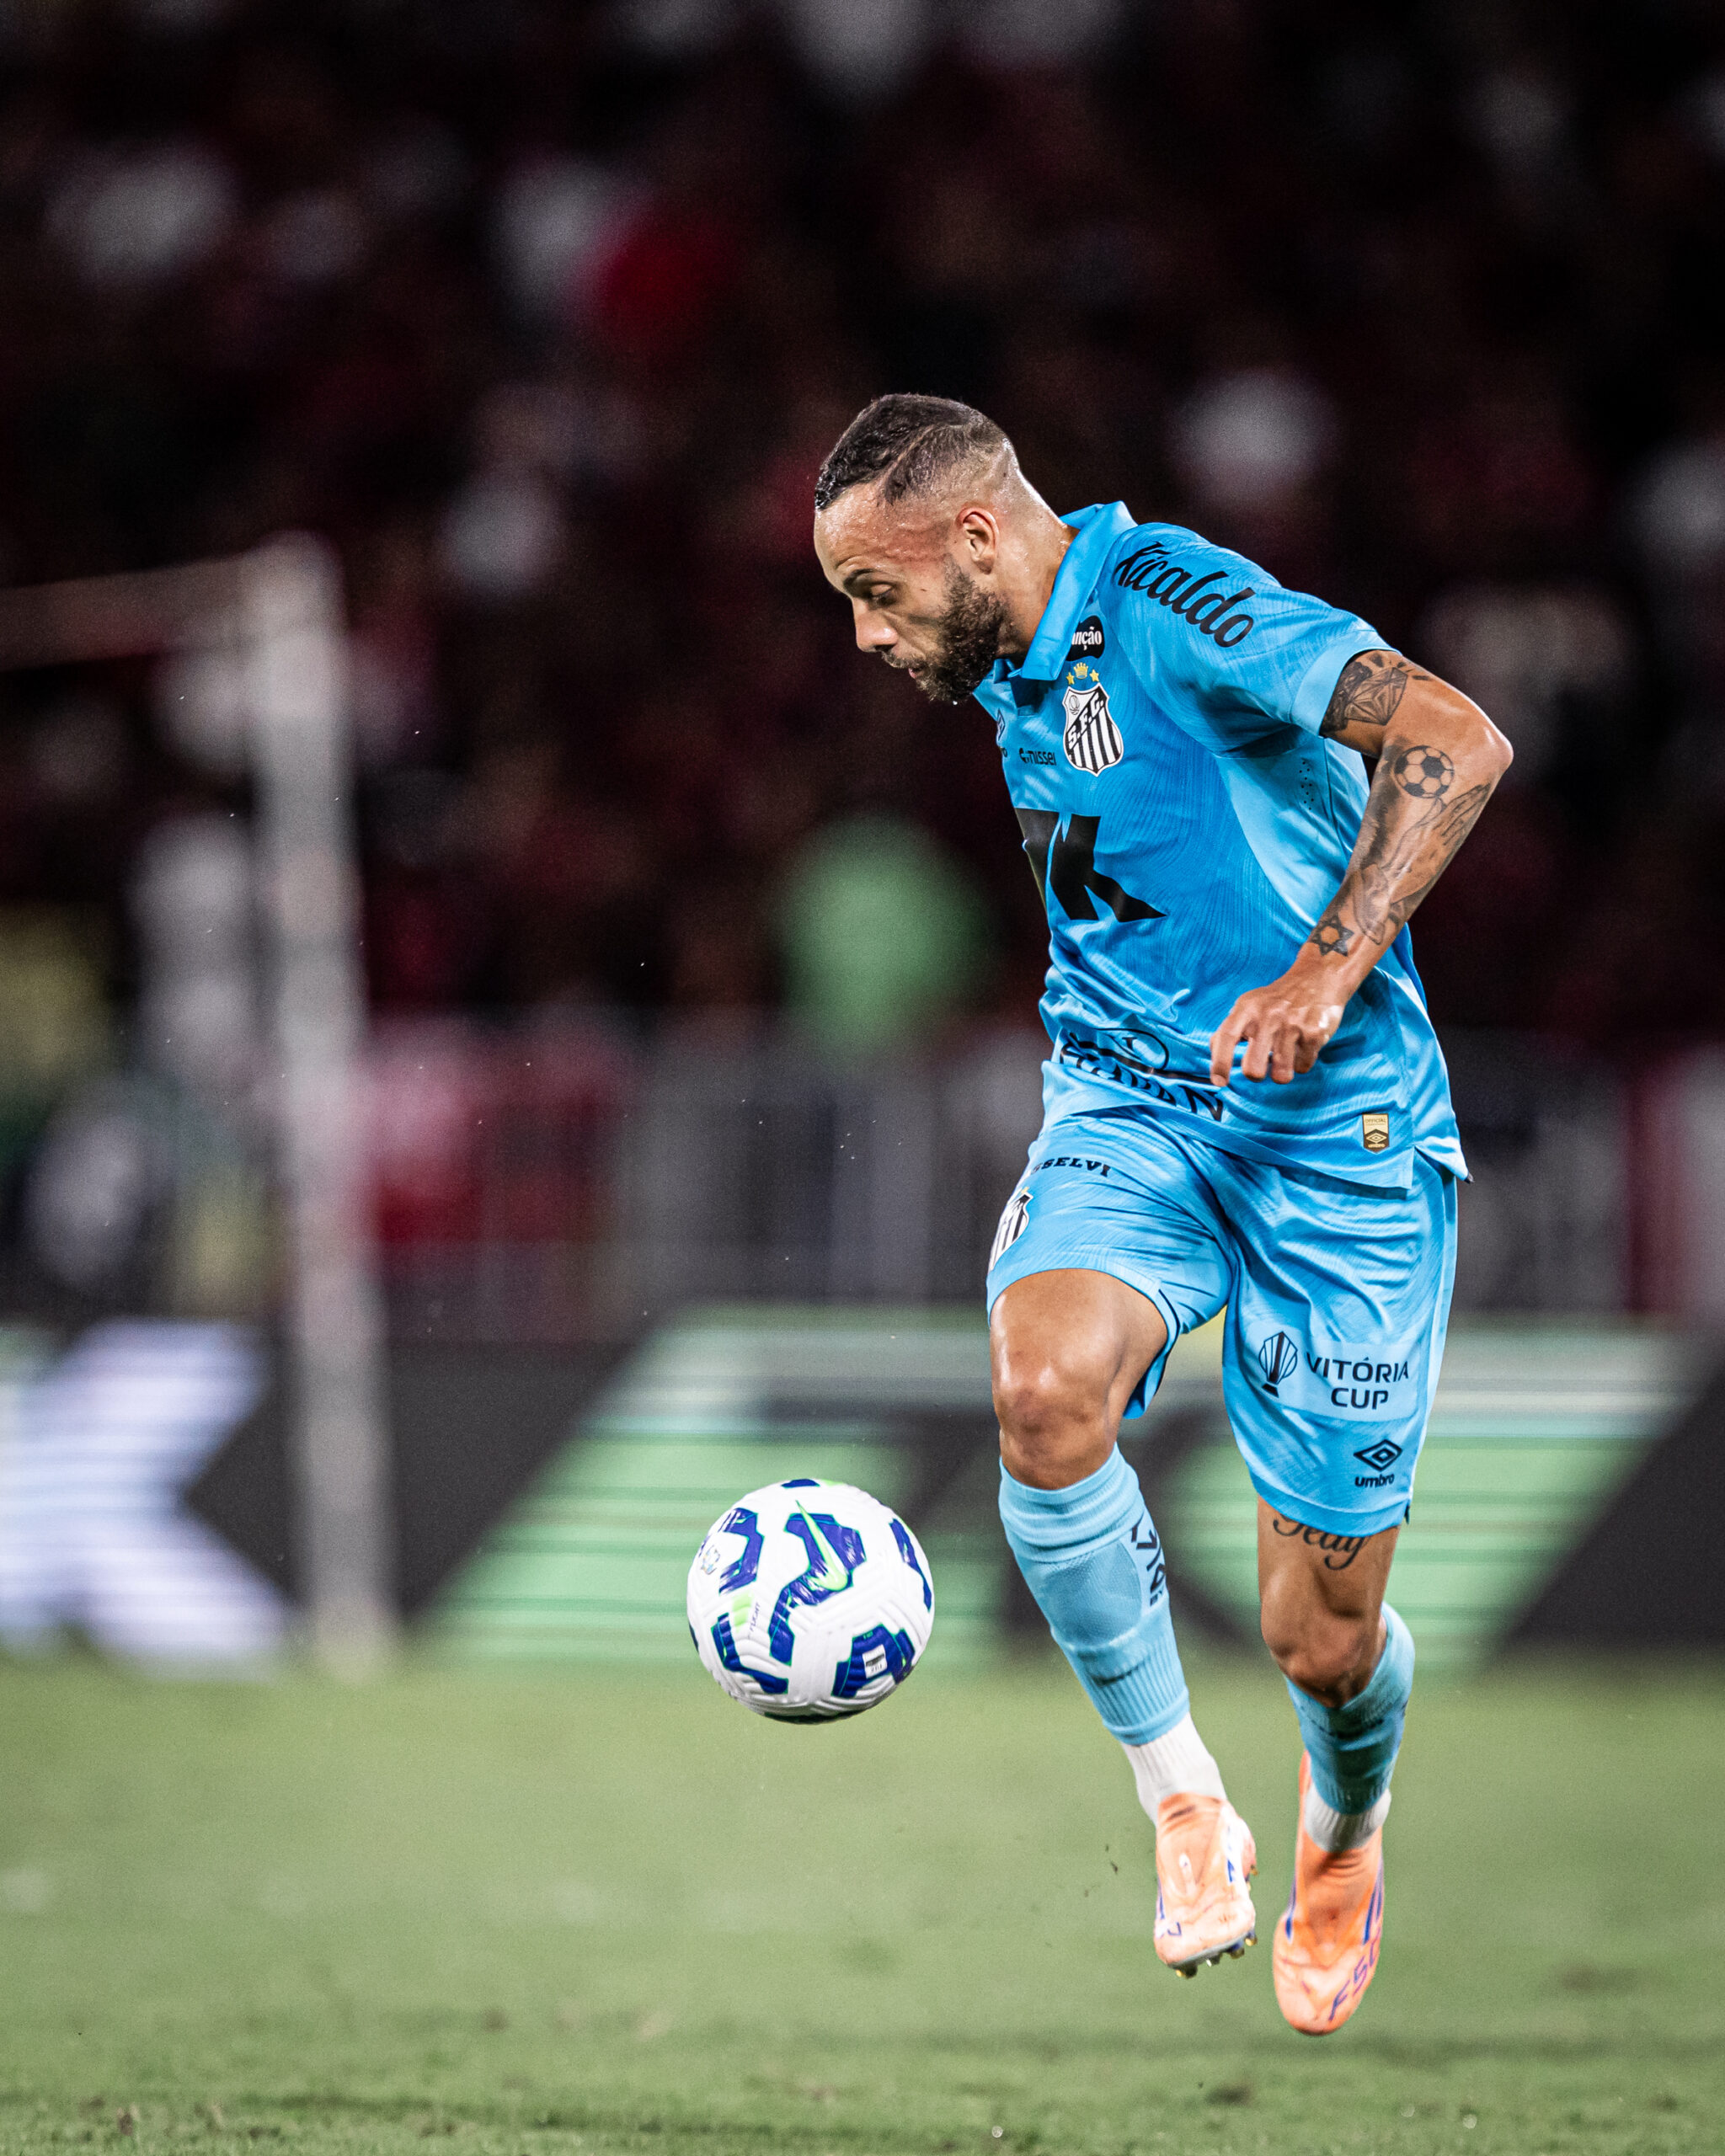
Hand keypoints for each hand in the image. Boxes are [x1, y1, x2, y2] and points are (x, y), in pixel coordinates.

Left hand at [1208, 962, 1349, 1085]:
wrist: (1317, 977)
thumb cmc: (1276, 999)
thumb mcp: (1248, 1005)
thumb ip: (1229, 1029)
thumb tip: (1214, 1057)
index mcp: (1247, 1009)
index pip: (1226, 1037)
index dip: (1219, 1063)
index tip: (1219, 1081)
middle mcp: (1267, 1016)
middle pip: (1253, 1069)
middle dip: (1255, 1075)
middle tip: (1260, 1066)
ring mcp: (1292, 1025)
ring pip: (1280, 1075)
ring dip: (1281, 1072)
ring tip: (1284, 1056)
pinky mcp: (1314, 1033)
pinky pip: (1303, 1067)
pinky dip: (1301, 1063)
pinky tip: (1301, 1046)